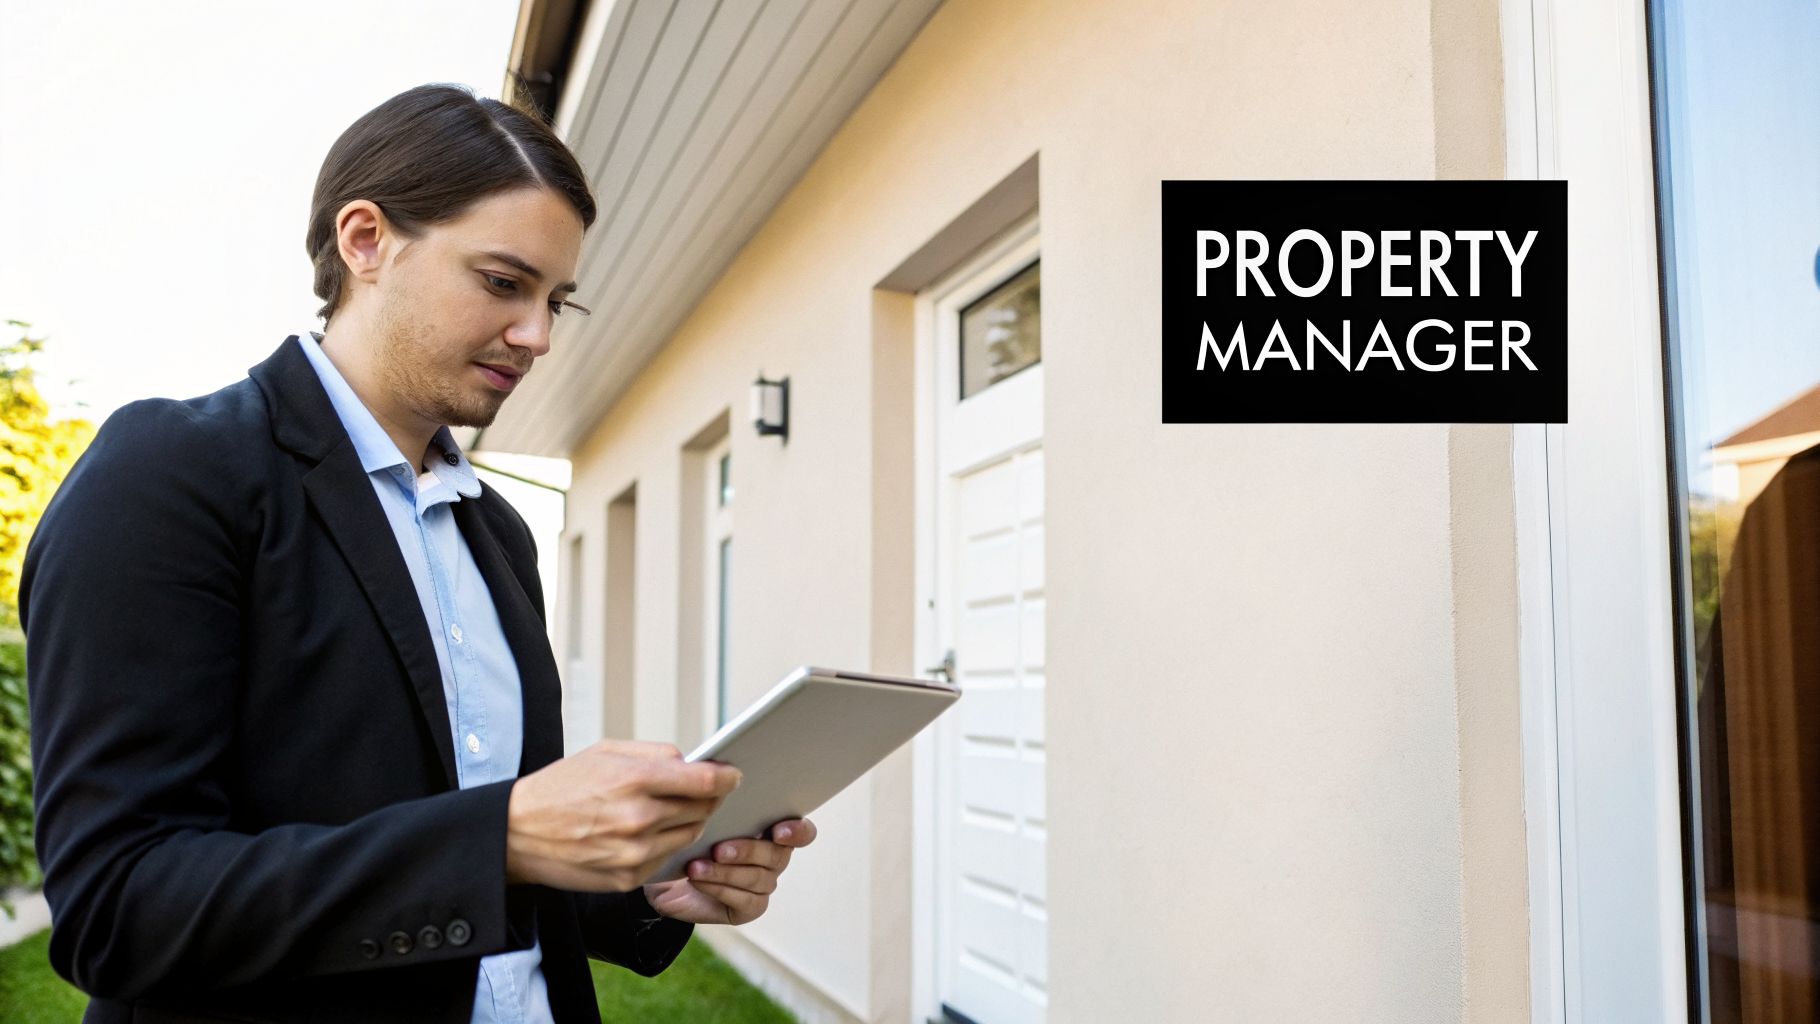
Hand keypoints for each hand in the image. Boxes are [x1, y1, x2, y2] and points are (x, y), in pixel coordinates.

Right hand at [505, 740, 740, 891]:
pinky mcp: (628, 879)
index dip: (727, 777)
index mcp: (635, 781)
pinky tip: (650, 834)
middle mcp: (640, 819)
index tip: (732, 775)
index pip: (705, 782)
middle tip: (701, 791)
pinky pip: (667, 860)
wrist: (516, 833)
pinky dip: (666, 846)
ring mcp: (635, 853)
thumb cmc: (560, 787)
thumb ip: (656, 755)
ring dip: (689, 822)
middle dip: (708, 799)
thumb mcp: (605, 752)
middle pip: (703, 810)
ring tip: (671, 811)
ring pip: (690, 836)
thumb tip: (694, 763)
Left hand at [642, 818, 817, 925]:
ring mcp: (764, 884)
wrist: (669, 875)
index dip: (797, 831)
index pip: (803, 832)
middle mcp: (774, 858)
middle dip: (748, 851)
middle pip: (778, 856)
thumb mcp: (705, 818)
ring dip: (725, 872)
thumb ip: (724, 805)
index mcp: (772, 830)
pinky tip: (698, 880)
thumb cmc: (692, 840)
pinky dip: (719, 888)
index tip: (777, 832)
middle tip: (718, 849)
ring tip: (696, 867)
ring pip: (758, 878)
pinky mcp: (751, 907)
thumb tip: (724, 781)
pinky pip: (744, 899)